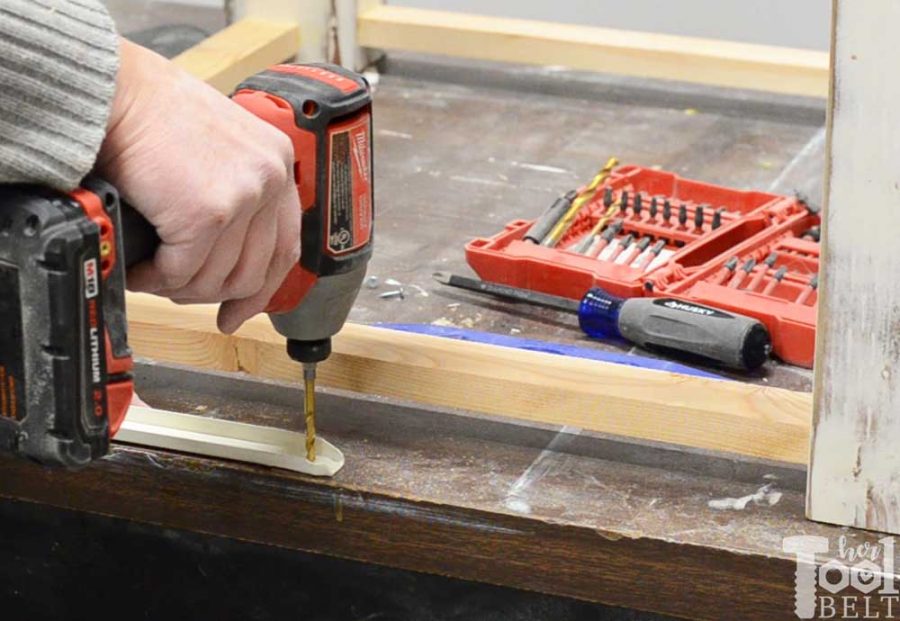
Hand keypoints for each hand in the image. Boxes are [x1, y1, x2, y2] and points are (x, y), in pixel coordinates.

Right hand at [96, 39, 300, 333]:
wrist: (117, 92)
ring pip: (216, 278)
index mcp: (278, 164)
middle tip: (179, 293)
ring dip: (179, 287)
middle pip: (252, 271)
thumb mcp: (220, 148)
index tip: (238, 311)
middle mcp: (271, 180)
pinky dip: (156, 279)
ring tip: (152, 276)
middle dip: (212, 294)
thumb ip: (236, 192)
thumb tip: (228, 254)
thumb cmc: (154, 114)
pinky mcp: (206, 215)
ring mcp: (242, 199)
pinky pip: (182, 271)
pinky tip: (140, 271)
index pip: (285, 247)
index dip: (261, 289)